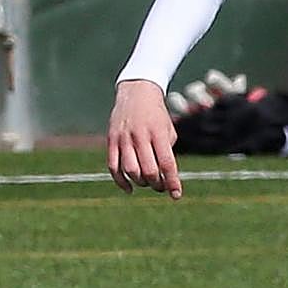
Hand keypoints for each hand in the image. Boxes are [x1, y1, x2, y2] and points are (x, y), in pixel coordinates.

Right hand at [107, 79, 181, 198]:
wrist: (136, 92)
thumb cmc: (157, 116)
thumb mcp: (168, 130)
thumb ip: (167, 153)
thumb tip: (165, 179)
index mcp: (158, 133)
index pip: (167, 163)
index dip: (172, 182)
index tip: (176, 195)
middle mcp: (140, 136)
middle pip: (149, 170)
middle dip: (157, 184)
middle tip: (161, 187)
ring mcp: (124, 138)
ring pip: (131, 170)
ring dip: (141, 183)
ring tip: (147, 183)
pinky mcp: (111, 140)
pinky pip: (113, 167)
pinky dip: (121, 182)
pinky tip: (130, 189)